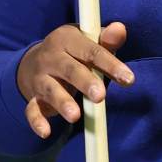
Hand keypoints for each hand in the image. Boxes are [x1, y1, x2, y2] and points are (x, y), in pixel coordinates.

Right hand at [15, 22, 133, 138]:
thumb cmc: (73, 52)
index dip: (110, 64)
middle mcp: (51, 58)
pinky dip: (37, 121)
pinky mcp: (34, 97)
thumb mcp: (87, 41)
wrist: (34, 62)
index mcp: (67, 39)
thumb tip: (121, 29)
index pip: (91, 51)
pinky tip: (45, 132)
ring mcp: (41, 78)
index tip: (128, 79)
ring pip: (51, 90)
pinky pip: (32, 109)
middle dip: (85, 82)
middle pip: (69, 70)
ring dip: (62, 103)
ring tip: (75, 116)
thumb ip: (106, 40)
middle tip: (100, 96)